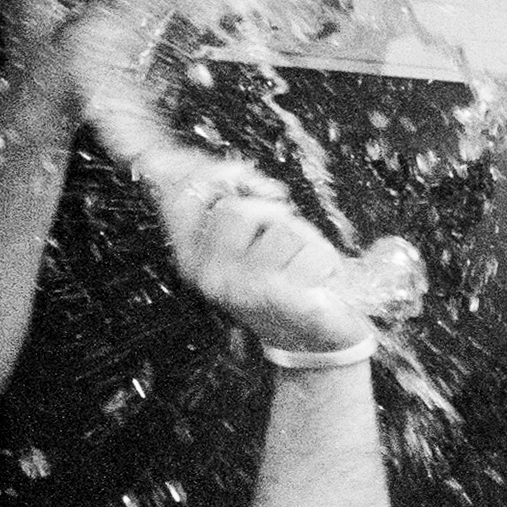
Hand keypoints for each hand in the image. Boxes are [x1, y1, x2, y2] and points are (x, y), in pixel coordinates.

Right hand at [166, 163, 375, 354]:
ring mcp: (244, 289)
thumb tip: (224, 164)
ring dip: (304, 239)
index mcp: (193, 258)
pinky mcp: (282, 298)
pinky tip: (319, 283)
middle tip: (286, 233)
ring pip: (281, 228)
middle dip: (271, 212)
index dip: (214, 175)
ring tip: (302, 265)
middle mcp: (210, 275)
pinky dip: (326, 261)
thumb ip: (230, 205)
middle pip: (236, 208)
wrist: (311, 342)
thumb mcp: (248, 244)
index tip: (246, 177)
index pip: (181, 198)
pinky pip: (313, 252)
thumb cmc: (282, 282)